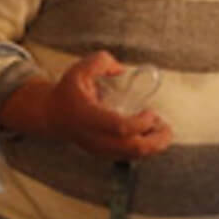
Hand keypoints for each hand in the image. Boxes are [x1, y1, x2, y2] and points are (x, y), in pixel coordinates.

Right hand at [48, 51, 172, 159]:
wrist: (52, 115)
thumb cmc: (68, 92)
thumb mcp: (80, 70)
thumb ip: (101, 62)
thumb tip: (121, 69)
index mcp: (89, 117)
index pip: (119, 128)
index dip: (140, 123)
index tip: (150, 111)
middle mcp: (95, 137)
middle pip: (132, 148)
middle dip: (156, 140)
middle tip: (166, 126)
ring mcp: (100, 149)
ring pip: (133, 156)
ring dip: (152, 144)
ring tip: (160, 128)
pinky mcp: (104, 154)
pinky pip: (129, 156)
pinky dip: (144, 147)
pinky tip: (150, 133)